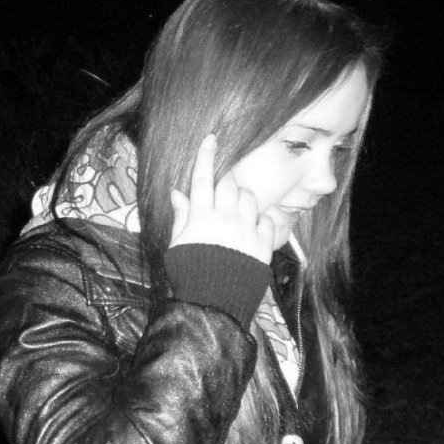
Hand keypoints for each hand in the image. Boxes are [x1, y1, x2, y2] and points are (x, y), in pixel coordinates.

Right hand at [169, 134, 274, 263]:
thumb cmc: (190, 275)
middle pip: (228, 184)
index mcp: (201, 218)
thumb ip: (181, 217)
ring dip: (243, 199)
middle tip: (223, 189)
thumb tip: (177, 192)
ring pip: (249, 198)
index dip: (206, 156)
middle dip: (226, 181)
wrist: (213, 304)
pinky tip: (252, 229)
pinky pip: (266, 221)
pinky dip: (261, 221)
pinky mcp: (262, 245)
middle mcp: (225, 219)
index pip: (202, 179)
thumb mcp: (177, 245)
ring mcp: (245, 231)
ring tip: (237, 211)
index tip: (211, 139)